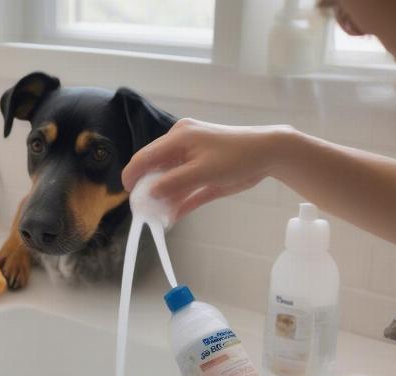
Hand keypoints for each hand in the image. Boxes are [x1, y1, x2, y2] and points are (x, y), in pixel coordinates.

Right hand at [122, 118, 291, 219]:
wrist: (268, 154)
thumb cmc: (234, 156)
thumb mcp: (202, 170)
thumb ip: (174, 182)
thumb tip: (149, 192)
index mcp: (177, 138)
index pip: (146, 156)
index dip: (133, 174)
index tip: (127, 195)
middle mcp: (181, 147)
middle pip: (156, 171)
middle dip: (148, 190)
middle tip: (143, 211)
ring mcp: (192, 162)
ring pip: (170, 183)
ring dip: (164, 200)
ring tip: (157, 218)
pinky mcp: (203, 176)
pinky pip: (185, 191)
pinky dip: (179, 203)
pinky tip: (172, 218)